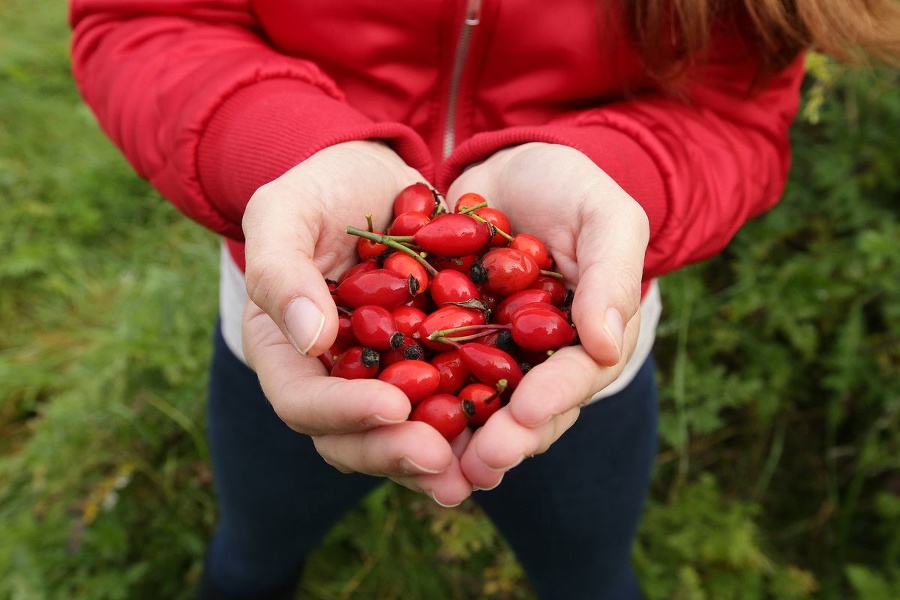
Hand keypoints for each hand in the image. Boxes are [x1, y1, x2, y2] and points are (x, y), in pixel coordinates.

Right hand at [241, 141, 473, 505]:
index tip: (393, 405)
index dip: (343, 412)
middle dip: (395, 452)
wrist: (372, 177)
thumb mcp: (283, 212)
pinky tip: (508, 430)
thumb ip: (280, 272)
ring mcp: (378, 377)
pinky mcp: (425, 366)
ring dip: (437, 459)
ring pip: (400, 436)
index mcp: (285, 350)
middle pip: (350, 438)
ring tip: (478, 471)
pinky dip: (471, 423)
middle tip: (442, 459)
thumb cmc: (317, 189)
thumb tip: (311, 341)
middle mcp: (331, 378)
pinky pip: (444, 405)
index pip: (301, 400)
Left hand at [445, 142, 649, 489]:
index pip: (577, 377)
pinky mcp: (445, 345)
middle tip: (480, 463)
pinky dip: (414, 401)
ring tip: (436, 465)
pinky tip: (389, 422)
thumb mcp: (606, 217)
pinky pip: (430, 377)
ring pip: (478, 409)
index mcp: (587, 341)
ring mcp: (492, 358)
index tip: (527, 414)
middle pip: (527, 411)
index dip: (554, 398)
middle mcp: (539, 362)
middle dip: (505, 439)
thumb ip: (612, 275)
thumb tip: (607, 346)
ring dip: (459, 441)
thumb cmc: (568, 188)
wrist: (506, 171)